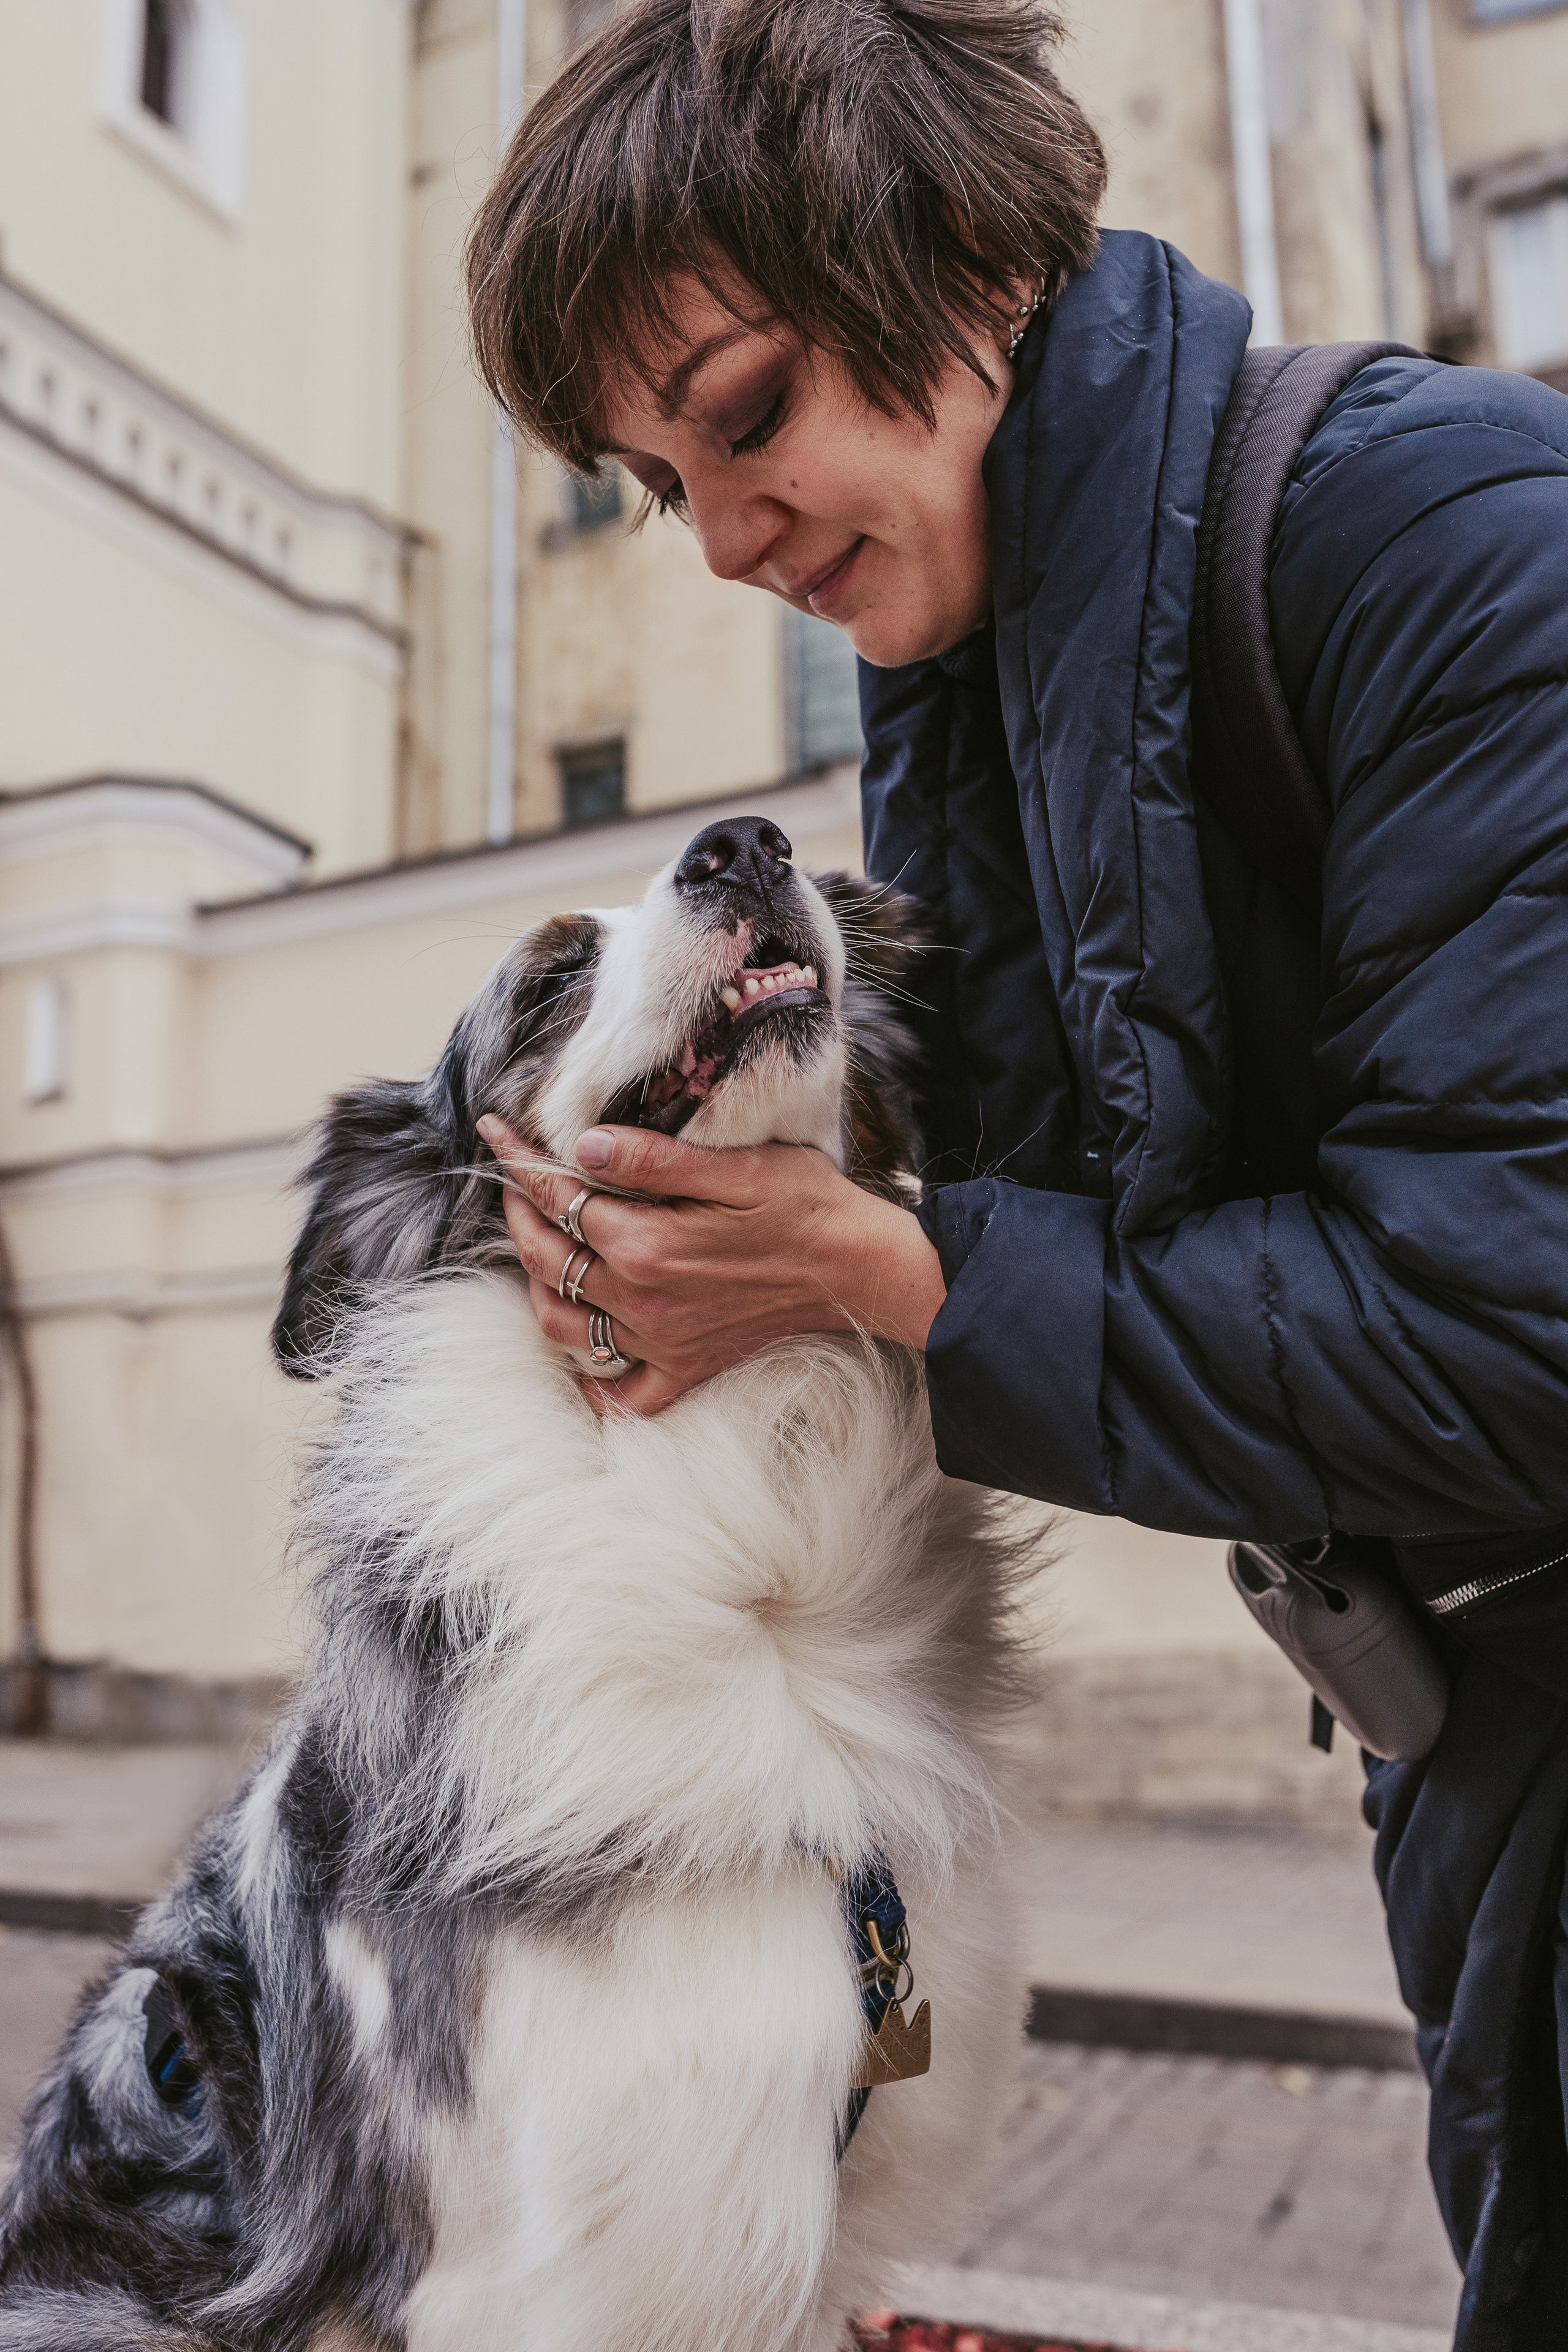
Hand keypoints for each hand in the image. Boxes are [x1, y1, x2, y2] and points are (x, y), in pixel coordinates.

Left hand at [474, 1117, 946, 1417]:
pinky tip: (581, 1355)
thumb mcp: (734, 1165)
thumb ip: (652, 1160)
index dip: (519, 1161)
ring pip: (562, 1322)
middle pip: (547, 1258)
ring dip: (534, 1283)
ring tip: (533, 1245)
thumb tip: (581, 1145)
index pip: (558, 1198)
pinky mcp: (685, 1365)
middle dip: (517, 1213)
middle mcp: (642, 1300)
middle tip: (510, 1177)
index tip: (494, 1132)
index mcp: (647, 1245)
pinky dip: (592, 1381)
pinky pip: (621, 1393)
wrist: (859, 1269)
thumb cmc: (803, 1205)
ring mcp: (660, 1340)